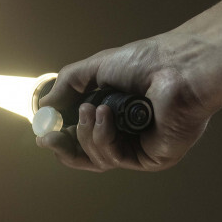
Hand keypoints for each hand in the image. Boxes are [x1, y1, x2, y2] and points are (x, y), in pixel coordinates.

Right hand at [36, 35, 213, 171]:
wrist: (178, 67)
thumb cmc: (146, 62)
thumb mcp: (96, 68)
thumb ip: (67, 86)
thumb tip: (44, 108)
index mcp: (114, 114)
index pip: (81, 136)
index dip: (60, 137)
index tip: (42, 133)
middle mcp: (126, 134)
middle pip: (85, 156)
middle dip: (63, 148)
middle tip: (47, 139)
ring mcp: (138, 148)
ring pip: (96, 159)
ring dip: (85, 134)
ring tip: (92, 109)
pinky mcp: (150, 159)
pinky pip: (114, 158)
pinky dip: (103, 137)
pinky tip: (107, 115)